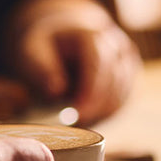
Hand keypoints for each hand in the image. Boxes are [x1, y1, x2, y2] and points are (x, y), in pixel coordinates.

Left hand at [5, 0, 140, 124]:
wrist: (64, 35)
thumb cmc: (47, 45)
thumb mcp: (32, 51)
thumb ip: (42, 68)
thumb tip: (57, 90)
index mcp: (92, 35)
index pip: (99, 65)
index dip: (91, 92)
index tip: (78, 114)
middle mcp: (116, 45)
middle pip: (114, 83)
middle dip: (94, 107)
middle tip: (71, 125)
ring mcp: (126, 61)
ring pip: (120, 96)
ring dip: (99, 113)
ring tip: (74, 120)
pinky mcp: (128, 77)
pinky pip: (121, 102)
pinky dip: (104, 114)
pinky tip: (85, 116)